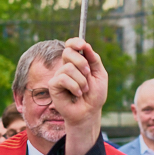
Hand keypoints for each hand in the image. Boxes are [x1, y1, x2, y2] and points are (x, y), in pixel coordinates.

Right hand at [50, 38, 107, 154]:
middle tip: (88, 73)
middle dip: (82, 62)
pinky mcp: (53, 86)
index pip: (71, 45)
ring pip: (68, 67)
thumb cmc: (94, 95)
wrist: (90, 112)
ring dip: (81, 80)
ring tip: (84, 90)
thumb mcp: (100, 74)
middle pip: (68, 52)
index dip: (75, 42)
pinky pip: (63, 78)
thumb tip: (86, 45)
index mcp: (77, 62)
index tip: (82, 45)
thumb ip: (94, 59)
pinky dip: (75, 87)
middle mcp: (66, 67)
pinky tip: (77, 94)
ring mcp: (59, 76)